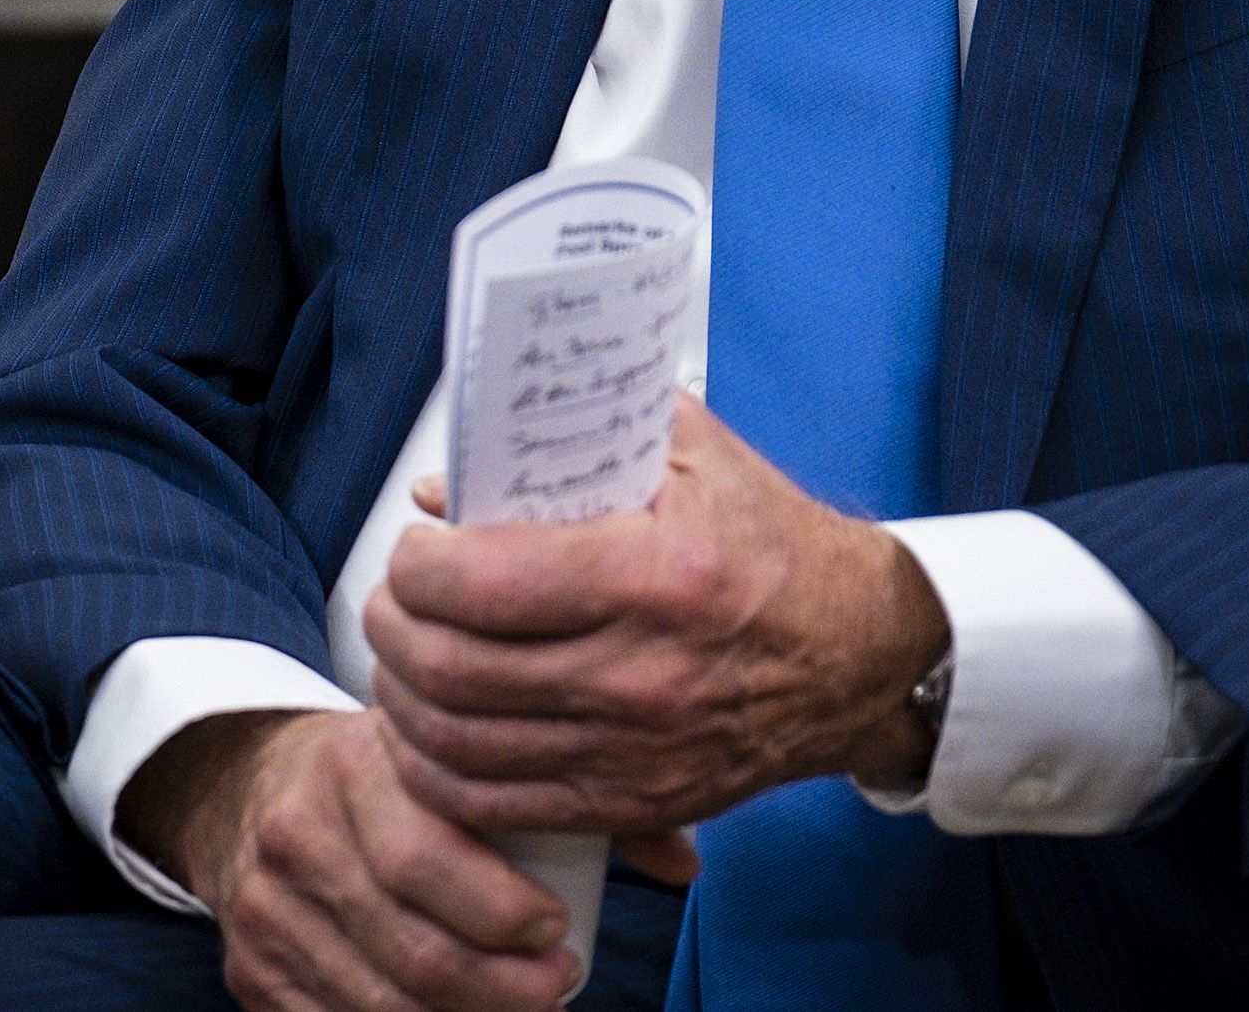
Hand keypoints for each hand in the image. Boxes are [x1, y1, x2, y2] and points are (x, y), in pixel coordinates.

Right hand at [118, 706, 600, 1011]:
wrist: (255, 784)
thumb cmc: (393, 777)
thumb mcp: (457, 754)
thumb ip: (570, 794)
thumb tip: (684, 861)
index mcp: (354, 764)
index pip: (424, 855)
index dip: (502, 912)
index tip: (559, 932)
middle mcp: (298, 832)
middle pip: (410, 946)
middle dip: (502, 987)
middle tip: (556, 984)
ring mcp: (266, 906)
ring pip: (379, 1001)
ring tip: (524, 1005)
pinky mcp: (250, 967)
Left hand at [359, 396, 948, 842]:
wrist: (856, 655)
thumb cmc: (768, 543)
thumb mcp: (691, 455)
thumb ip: (577, 443)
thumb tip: (452, 481)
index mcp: (652, 575)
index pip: (480, 582)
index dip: (417, 565)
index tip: (414, 546)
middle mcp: (639, 673)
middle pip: (451, 669)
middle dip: (393, 627)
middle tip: (392, 599)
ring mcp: (633, 750)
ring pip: (458, 744)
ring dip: (402, 697)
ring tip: (401, 655)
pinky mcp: (631, 802)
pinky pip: (496, 806)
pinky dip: (436, 772)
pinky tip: (427, 730)